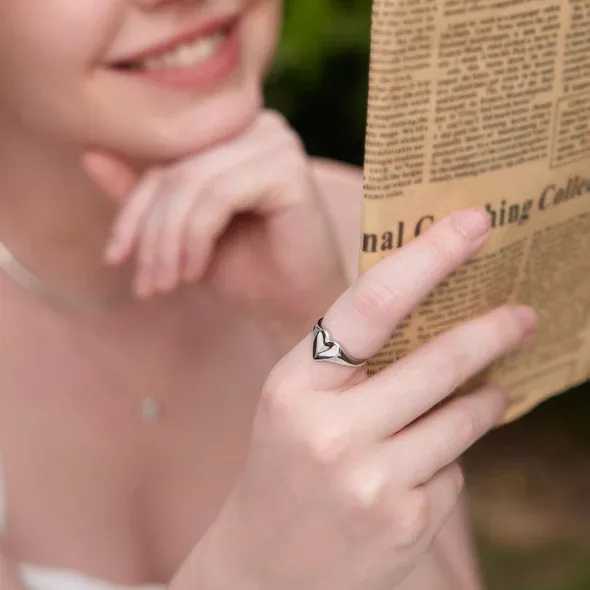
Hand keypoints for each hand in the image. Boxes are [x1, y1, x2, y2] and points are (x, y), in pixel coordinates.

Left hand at [83, 110, 346, 324]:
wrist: (298, 305)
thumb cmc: (247, 269)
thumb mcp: (182, 233)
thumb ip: (142, 195)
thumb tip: (88, 153)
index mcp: (231, 134)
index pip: (162, 160)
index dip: (131, 211)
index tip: (114, 259)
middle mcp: (255, 126)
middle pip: (174, 171)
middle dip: (151, 235)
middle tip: (146, 285)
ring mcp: (275, 142)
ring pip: (190, 184)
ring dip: (169, 243)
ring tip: (166, 285)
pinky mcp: (288, 168)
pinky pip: (217, 196)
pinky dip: (195, 239)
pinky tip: (195, 272)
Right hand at [176, 210, 536, 589]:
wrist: (264, 570)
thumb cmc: (282, 466)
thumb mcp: (296, 402)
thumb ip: (350, 361)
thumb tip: (432, 314)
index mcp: (293, 386)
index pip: (369, 307)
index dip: (427, 257)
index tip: (475, 224)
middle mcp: (330, 433)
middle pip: (436, 361)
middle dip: (491, 330)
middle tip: (524, 313)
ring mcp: (372, 483)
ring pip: (462, 418)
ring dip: (487, 398)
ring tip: (496, 388)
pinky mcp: (406, 525)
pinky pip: (454, 471)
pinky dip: (449, 459)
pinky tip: (421, 470)